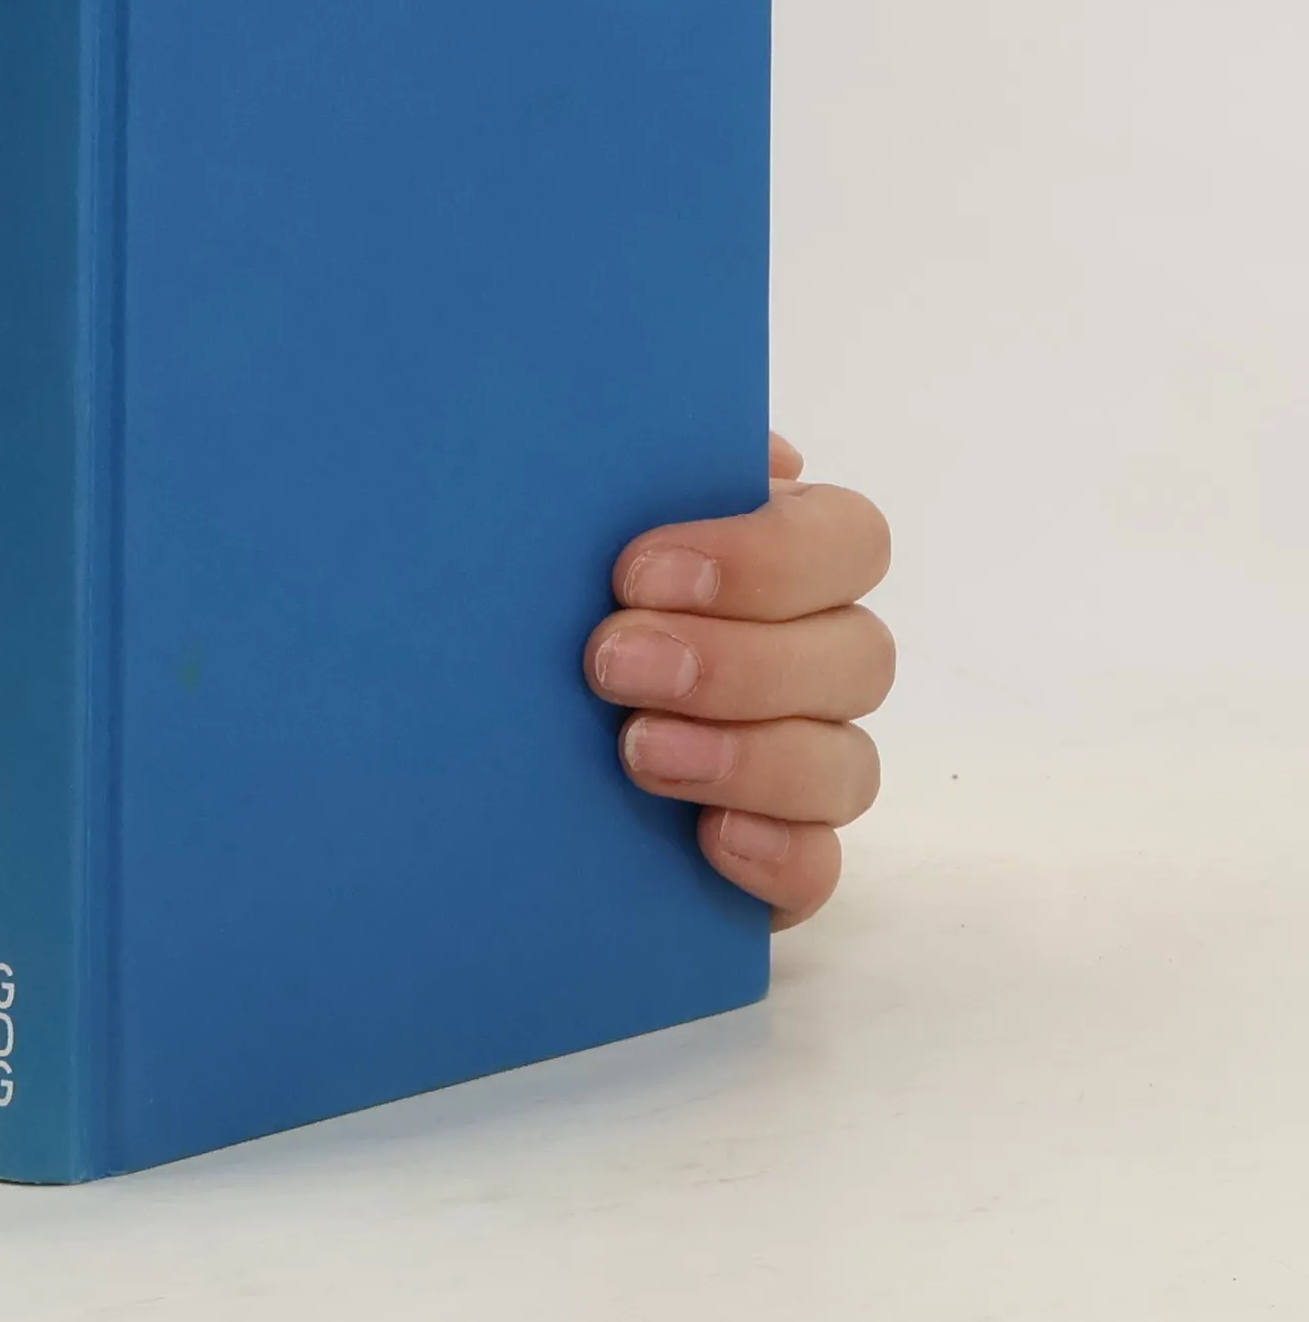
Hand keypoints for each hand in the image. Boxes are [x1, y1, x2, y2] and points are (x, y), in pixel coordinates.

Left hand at [582, 433, 892, 928]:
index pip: (847, 539)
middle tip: (611, 661)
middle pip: (858, 656)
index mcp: (784, 554)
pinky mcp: (775, 852)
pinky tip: (708, 838)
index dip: (763, 557)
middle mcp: (814, 656)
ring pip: (846, 766)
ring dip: (747, 757)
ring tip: (635, 750)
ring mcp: (804, 760)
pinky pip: (818, 867)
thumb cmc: (539, 589)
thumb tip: (751, 454)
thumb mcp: (571, 515)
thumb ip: (638, 468)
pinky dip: (775, 854)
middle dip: (736, 660)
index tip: (636, 570)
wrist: (462, 714)